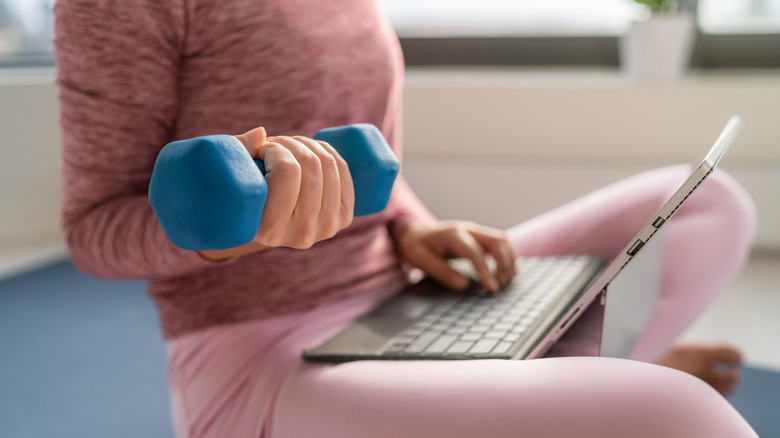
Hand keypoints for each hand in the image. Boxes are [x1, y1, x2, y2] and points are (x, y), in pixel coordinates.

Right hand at [198, 127, 353, 259]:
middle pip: (310, 165)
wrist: (264, 225)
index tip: (262, 149)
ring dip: (308, 143)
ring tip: (289, 146)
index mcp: (271, 231)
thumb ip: (237, 151)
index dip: (275, 149)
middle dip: (291, 142)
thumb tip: (261, 133)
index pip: (287, 172)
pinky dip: (327, 150)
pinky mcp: (343, 218)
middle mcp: (302, 234)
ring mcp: (327, 228)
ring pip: (328, 164)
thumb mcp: (232, 179)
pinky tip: (311, 149)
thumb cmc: (241, 196)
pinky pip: (343, 170)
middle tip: (275, 144)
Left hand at [396, 220, 515, 292]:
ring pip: (501, 239)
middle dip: (503, 264)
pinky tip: (509, 271)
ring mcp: (475, 230)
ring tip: (507, 280)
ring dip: (508, 259)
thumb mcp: (421, 261)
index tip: (492, 289)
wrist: (416, 233)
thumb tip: (464, 284)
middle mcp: (467, 229)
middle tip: (501, 285)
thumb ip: (442, 272)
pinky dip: (508, 255)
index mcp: (452, 235)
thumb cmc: (418, 247)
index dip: (485, 271)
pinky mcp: (479, 235)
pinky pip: (499, 242)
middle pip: (495, 241)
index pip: (475, 252)